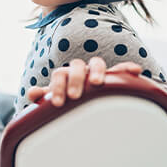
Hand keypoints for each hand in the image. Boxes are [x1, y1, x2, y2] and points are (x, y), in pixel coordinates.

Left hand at [26, 58, 141, 106]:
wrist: (83, 100)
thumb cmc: (69, 99)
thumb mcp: (56, 99)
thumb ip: (44, 96)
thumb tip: (32, 93)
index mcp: (65, 75)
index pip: (60, 75)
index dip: (58, 86)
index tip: (59, 103)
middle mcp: (81, 70)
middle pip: (76, 66)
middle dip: (75, 79)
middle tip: (74, 96)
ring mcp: (96, 72)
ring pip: (96, 63)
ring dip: (96, 71)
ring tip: (97, 83)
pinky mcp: (113, 76)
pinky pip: (121, 69)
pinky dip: (126, 68)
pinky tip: (135, 70)